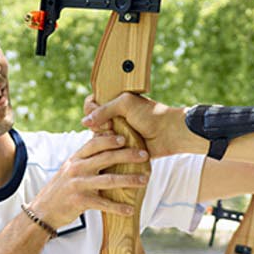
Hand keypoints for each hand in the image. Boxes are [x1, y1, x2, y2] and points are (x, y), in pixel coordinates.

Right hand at [29, 132, 149, 228]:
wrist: (43, 211)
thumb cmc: (61, 189)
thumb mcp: (69, 169)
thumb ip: (85, 159)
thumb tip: (103, 146)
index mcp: (75, 159)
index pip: (94, 143)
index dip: (111, 139)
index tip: (127, 138)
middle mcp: (76, 169)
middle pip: (106, 158)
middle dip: (128, 155)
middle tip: (145, 155)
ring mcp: (78, 185)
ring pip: (109, 180)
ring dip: (129, 180)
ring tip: (144, 180)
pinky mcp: (80, 201)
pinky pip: (103, 204)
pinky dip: (118, 207)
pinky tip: (130, 209)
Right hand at [82, 92, 198, 156]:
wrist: (169, 133)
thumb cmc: (150, 115)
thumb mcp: (125, 104)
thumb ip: (104, 110)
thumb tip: (84, 122)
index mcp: (114, 102)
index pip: (92, 104)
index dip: (91, 109)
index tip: (102, 115)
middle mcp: (114, 117)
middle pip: (92, 122)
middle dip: (97, 125)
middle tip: (110, 127)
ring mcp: (117, 133)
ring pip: (98, 137)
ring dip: (102, 138)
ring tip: (115, 137)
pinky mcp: (121, 148)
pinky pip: (107, 150)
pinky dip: (107, 150)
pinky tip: (114, 148)